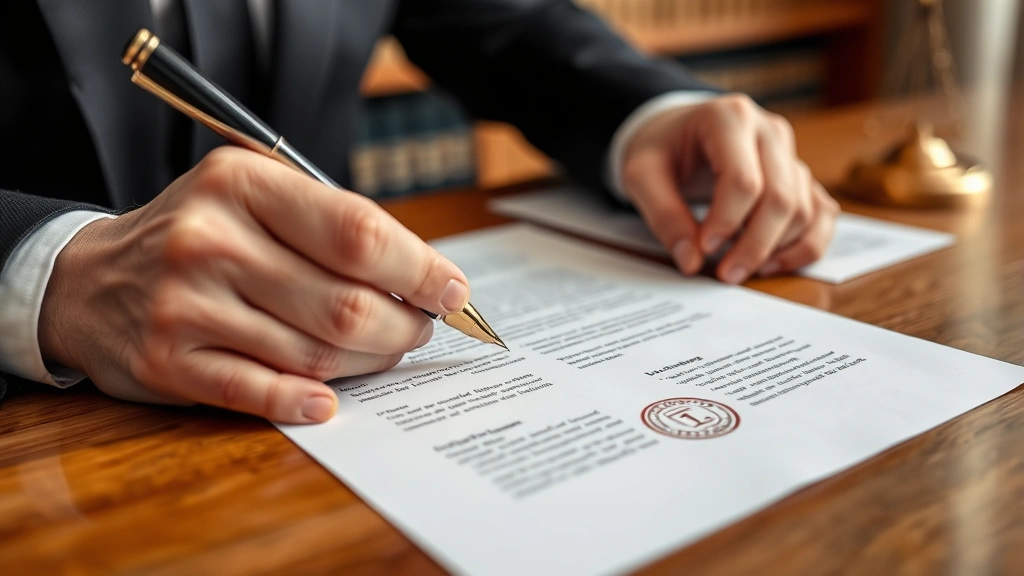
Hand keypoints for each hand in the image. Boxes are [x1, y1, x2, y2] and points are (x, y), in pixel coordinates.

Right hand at [38, 147, 469, 423]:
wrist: (90, 279)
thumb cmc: (199, 235)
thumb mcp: (254, 197)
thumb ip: (331, 226)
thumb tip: (425, 277)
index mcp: (242, 184)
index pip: (357, 232)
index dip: (419, 268)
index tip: (453, 291)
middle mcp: (211, 239)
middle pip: (346, 302)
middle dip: (403, 326)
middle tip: (419, 330)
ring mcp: (186, 304)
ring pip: (315, 352)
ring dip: (366, 362)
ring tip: (381, 352)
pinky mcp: (169, 362)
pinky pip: (260, 391)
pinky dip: (305, 401)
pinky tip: (328, 400)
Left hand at [621, 94, 839, 282]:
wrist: (677, 132)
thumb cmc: (662, 150)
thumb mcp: (642, 175)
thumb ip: (663, 215)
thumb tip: (691, 261)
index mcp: (729, 119)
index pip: (744, 181)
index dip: (726, 223)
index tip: (703, 249)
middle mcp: (770, 131)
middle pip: (781, 198)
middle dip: (754, 245)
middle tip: (726, 275)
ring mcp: (791, 153)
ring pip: (804, 210)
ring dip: (776, 249)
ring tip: (738, 268)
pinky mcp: (801, 176)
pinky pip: (822, 215)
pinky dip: (806, 246)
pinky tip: (771, 264)